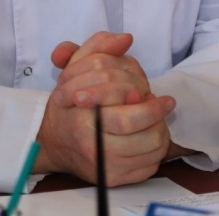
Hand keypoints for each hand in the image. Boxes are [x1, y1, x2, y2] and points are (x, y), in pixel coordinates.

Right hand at [33, 31, 176, 185]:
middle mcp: (91, 143)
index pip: (124, 108)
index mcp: (82, 115)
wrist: (52, 140)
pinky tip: (148, 137)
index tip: (153, 93)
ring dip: (159, 131)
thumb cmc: (69, 103)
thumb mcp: (76, 67)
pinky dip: (155, 151)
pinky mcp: (113, 180)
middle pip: (139, 130)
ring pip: (149, 149)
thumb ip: (98, 47)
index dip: (146, 101)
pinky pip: (147, 167)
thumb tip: (125, 39)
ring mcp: (103, 165)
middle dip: (157, 114)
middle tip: (165, 103)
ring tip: (156, 119)